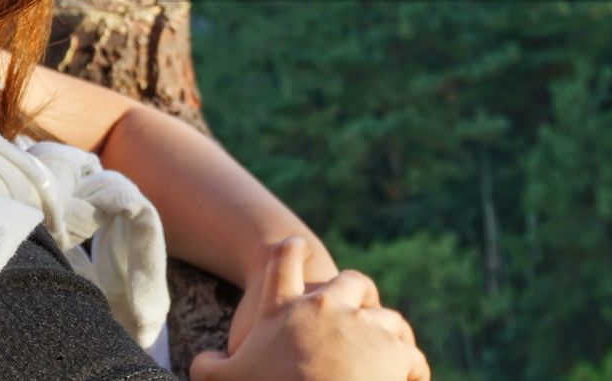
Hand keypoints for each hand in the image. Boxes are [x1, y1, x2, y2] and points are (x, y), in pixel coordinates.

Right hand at [190, 237, 430, 380]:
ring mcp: (362, 327)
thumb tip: (201, 361)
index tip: (295, 244)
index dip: (289, 251)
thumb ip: (211, 368)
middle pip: (350, 282)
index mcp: (281, 310)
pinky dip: (411, 368)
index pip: (282, 263)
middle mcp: (324, 308)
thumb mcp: (226, 380)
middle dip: (357, 292)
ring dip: (388, 333)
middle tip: (359, 306)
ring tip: (389, 353)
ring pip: (386, 316)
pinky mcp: (395, 353)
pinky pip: (409, 354)